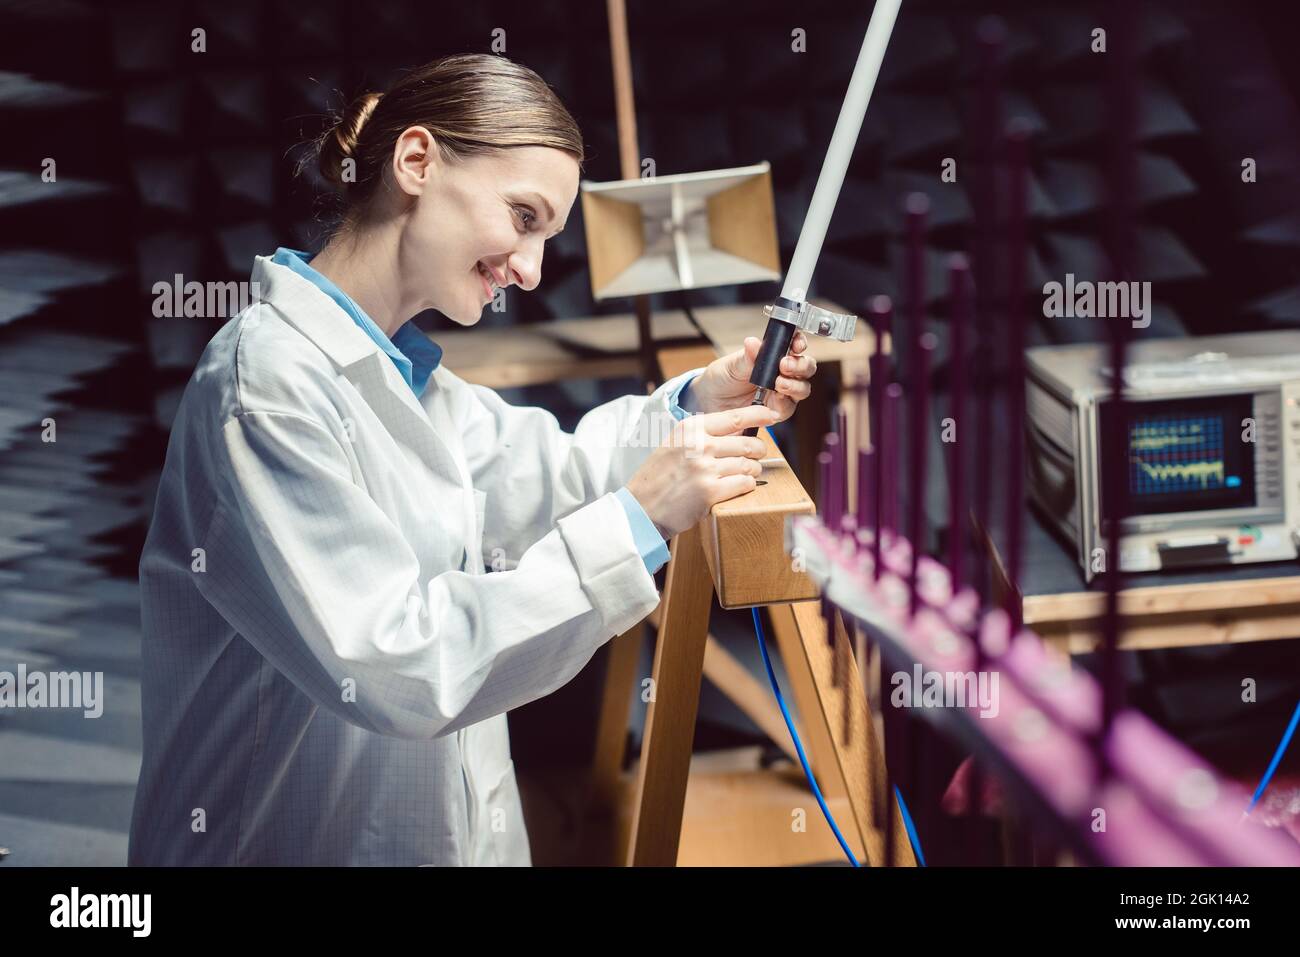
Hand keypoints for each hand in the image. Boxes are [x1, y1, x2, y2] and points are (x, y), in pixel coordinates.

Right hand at [625, 404, 778, 537]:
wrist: (641, 507)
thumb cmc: (659, 476)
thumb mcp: (674, 443)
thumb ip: (701, 434)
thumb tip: (739, 427)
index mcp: (690, 429)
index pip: (734, 417)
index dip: (758, 414)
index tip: (771, 415)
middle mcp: (698, 445)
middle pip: (747, 443)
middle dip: (758, 451)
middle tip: (756, 455)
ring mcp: (705, 469)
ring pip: (748, 465)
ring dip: (752, 471)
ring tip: (746, 473)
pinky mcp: (710, 492)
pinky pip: (744, 484)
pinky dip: (747, 485)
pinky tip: (739, 486)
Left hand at [685, 331, 816, 421]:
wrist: (709, 403)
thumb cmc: (722, 378)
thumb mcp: (731, 365)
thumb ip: (746, 357)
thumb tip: (753, 342)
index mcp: (774, 355)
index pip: (795, 345)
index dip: (800, 343)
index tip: (796, 344)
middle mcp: (783, 373)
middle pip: (806, 368)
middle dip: (801, 365)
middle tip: (785, 365)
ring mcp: (782, 393)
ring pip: (803, 388)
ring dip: (795, 385)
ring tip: (779, 383)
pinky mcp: (777, 411)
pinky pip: (788, 408)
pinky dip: (785, 403)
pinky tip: (776, 399)